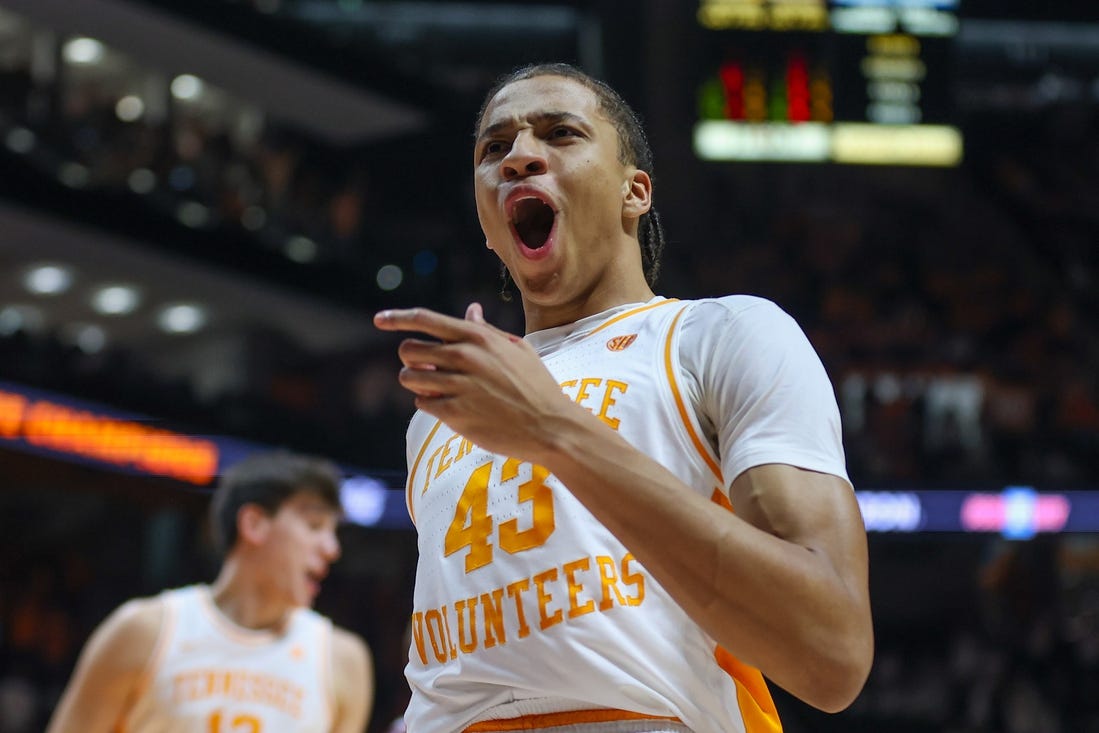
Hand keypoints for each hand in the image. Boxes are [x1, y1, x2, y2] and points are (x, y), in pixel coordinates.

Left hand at [373, 303, 574, 462]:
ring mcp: (459, 386)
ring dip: (417, 383)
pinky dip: (429, 404)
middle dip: (412, 359)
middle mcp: (465, 357)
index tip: (379, 320)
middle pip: (408, 350)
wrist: (551, 426)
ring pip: (410, 377)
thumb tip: (471, 311)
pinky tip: (448, 406)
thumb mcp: (517, 349)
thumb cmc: (537, 386)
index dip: (397, 318)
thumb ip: (487, 331)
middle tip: (428, 368)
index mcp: (478, 338)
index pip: (425, 320)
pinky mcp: (455, 414)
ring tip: (436, 388)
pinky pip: (421, 403)